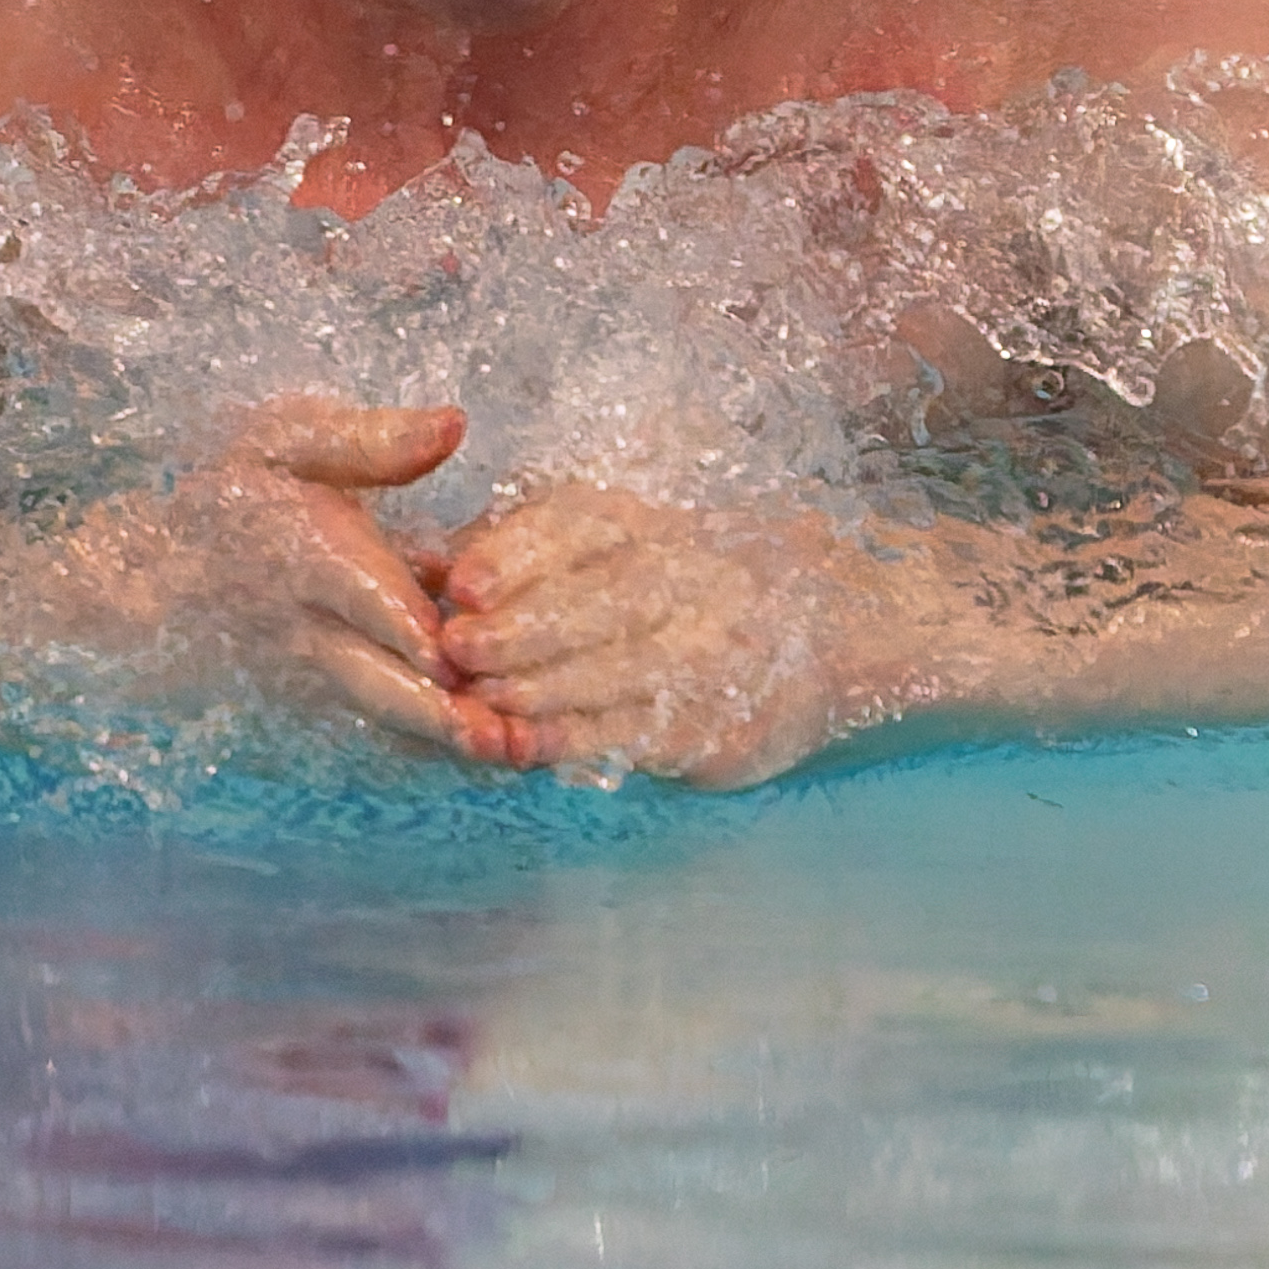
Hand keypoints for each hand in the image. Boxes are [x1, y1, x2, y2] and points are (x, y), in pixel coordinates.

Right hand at [173, 397, 522, 767]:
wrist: (171, 572)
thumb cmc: (243, 493)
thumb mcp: (289, 444)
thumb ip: (372, 441)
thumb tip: (454, 425)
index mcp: (304, 553)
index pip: (355, 591)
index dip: (400, 621)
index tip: (449, 648)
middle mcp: (307, 628)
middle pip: (371, 675)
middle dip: (434, 707)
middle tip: (494, 734)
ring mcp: (314, 679)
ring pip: (383, 715)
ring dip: (445, 737)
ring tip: (508, 753)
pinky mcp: (323, 706)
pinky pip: (383, 729)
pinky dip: (435, 744)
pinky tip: (496, 752)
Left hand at [433, 484, 835, 787]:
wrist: (842, 630)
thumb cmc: (697, 580)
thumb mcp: (625, 540)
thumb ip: (528, 548)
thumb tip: (426, 562)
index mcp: (657, 521)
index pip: (585, 528)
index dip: (520, 555)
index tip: (463, 581)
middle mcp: (692, 577)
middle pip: (601, 600)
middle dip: (523, 627)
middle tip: (457, 648)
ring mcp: (713, 652)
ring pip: (619, 671)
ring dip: (541, 691)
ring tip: (480, 704)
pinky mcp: (720, 721)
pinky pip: (640, 731)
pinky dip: (579, 741)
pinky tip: (527, 747)